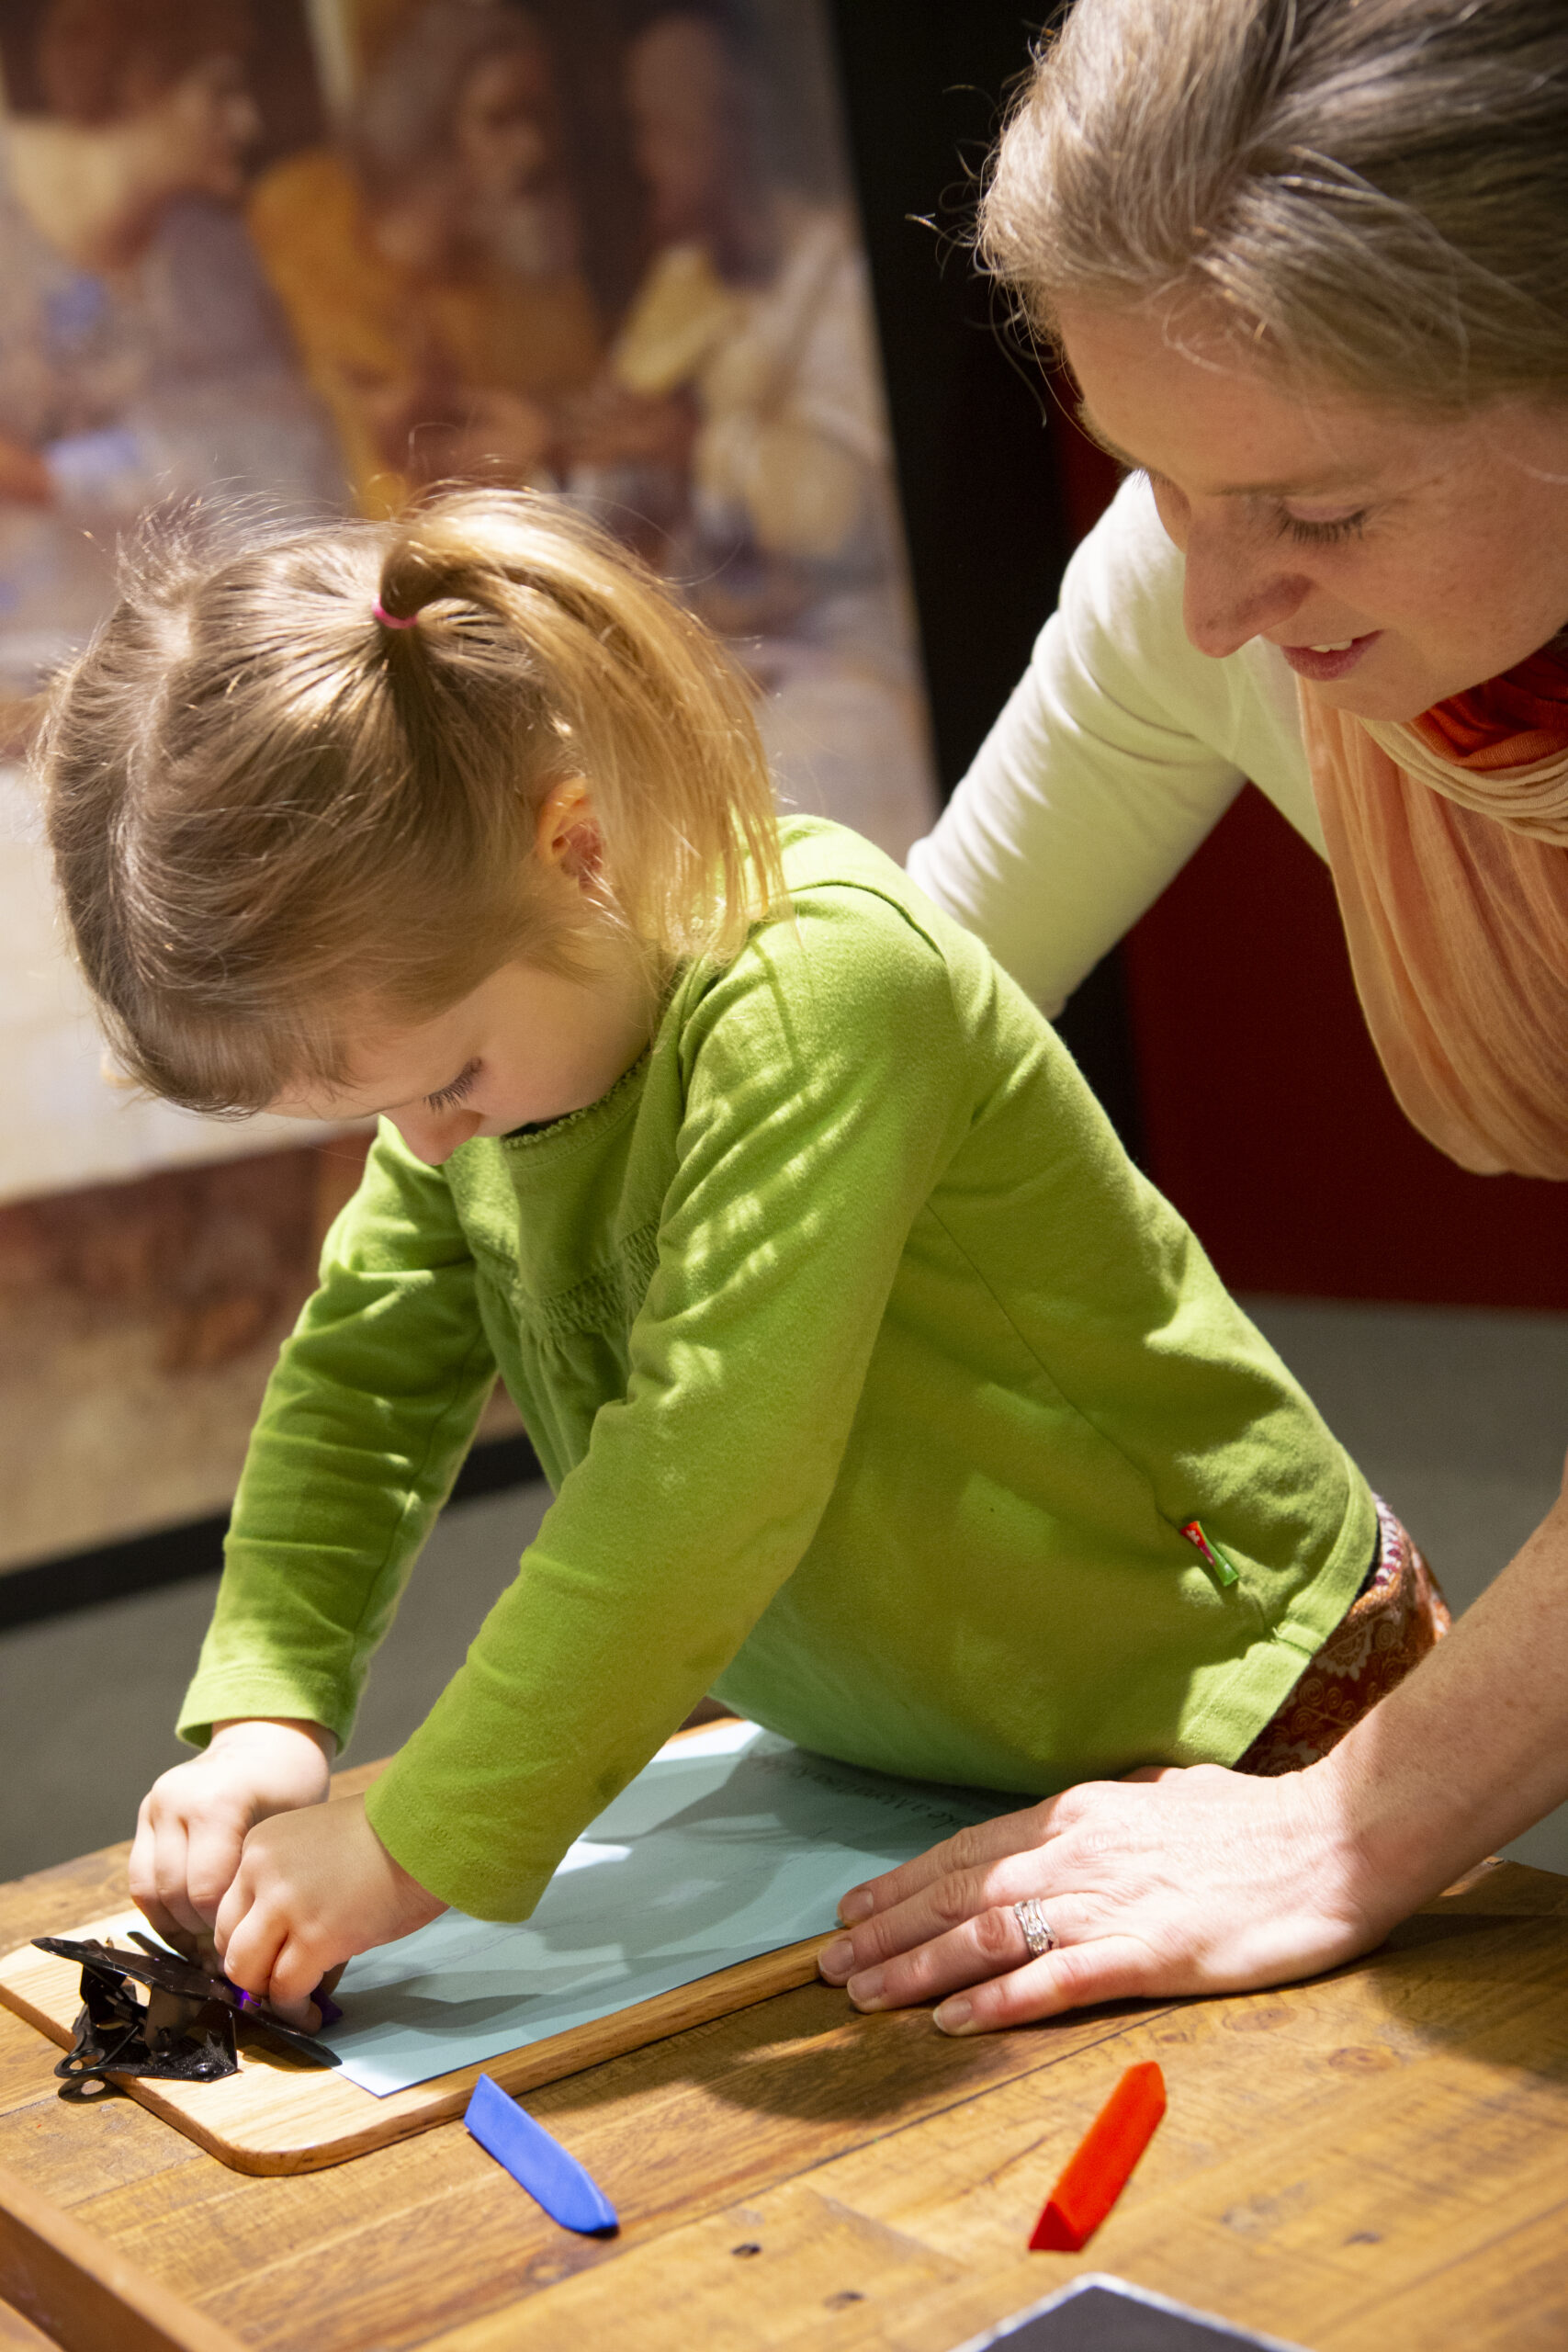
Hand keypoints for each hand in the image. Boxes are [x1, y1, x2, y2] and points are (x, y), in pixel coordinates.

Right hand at [130, 1718, 334, 1969]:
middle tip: (230, 1956)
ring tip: (209, 1945)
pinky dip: (162, 1908)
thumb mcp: (296, 1830)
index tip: (249, 1949)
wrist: (267, 1740)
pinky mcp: (144, 1814)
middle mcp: (178, 1800)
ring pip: (149, 1891)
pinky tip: (190, 1924)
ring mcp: (155, 1805)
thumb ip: (279, 1885)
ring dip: (176, 1926)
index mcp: (220, 1801)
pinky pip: (142, 1878)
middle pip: (175, 1894)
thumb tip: (281, 1960)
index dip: (225, 1928)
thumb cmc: (293, 1787)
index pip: (207, 1889)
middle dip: (201, 1933)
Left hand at [215, 1796, 445, 2024]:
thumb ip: (289, 1883)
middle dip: (251, 1971)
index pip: (227, 1910)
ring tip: (294, 2003)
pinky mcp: (315, 1938)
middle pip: (229, 1943)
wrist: (427, 1829)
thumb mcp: (317, 1846)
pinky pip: (286, 1990)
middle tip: (276, 1984)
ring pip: (247, 1972)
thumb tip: (280, 1949)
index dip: (246, 1941)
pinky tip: (312, 2015)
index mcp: (260, 1846)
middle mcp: (261, 1873)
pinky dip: (295, 2010)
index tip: (265, 1960)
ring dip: (267, 1994)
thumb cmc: (388, 1835)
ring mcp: (286, 1906)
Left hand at [816, 1759, 1405, 2033]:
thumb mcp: (1162, 1797)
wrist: (1335, 1839)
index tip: (853, 1911)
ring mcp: (1110, 1901)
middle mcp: (1078, 1850)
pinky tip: (955, 2023)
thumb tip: (1077, 1816)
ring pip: (987, 1935)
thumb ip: (1110, 1814)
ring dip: (918, 1970)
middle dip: (886, 1932)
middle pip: (957, 1893)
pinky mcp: (1148, 1952)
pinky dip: (997, 2001)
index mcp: (1078, 1814)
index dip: (902, 1883)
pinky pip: (1054, 1979)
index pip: (966, 1851)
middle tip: (830, 1966)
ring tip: (867, 1999)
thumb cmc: (1256, 1822)